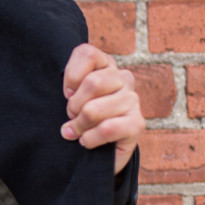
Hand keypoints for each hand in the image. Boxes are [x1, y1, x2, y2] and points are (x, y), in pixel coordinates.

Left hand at [60, 43, 143, 174]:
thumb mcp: (70, 97)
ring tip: (78, 132)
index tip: (67, 93)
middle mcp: (123, 79)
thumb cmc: (80, 118)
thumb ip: (69, 87)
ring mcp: (133, 101)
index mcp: (106, 66)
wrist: (98, 151)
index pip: (87, 53)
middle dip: (74, 106)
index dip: (71, 76)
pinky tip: (87, 142)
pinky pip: (107, 128)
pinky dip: (90, 139)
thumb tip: (69, 93)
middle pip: (93, 82)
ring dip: (79, 126)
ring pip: (94, 109)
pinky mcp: (137, 124)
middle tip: (71, 117)